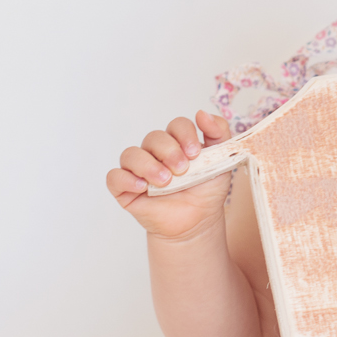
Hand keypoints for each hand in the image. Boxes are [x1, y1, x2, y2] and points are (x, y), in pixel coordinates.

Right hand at [107, 110, 234, 240]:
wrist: (197, 222)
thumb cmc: (206, 190)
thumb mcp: (221, 161)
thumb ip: (219, 134)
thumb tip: (202, 113)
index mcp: (177, 142)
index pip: (176, 125)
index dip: (185, 134)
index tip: (195, 153)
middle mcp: (155, 153)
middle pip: (153, 137)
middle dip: (169, 151)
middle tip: (182, 169)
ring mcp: (138, 170)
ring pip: (131, 155)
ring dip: (148, 165)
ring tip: (165, 181)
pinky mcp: (125, 189)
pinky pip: (114, 177)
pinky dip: (126, 179)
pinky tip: (142, 187)